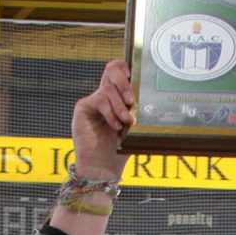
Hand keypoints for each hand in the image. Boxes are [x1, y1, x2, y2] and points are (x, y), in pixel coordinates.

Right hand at [69, 59, 133, 183]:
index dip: (126, 66)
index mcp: (117, 96)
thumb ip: (137, 110)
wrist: (103, 167)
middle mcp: (104, 94)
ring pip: (108, 87)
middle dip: (125, 82)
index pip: (119, 69)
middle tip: (132, 101)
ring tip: (125, 120)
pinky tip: (115, 125)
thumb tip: (152, 96)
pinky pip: (99, 100)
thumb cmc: (120, 149)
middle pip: (112, 69)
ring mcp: (93, 100)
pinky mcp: (83, 107)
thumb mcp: (134, 127)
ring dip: (120, 105)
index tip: (136, 78)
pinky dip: (110, 112)